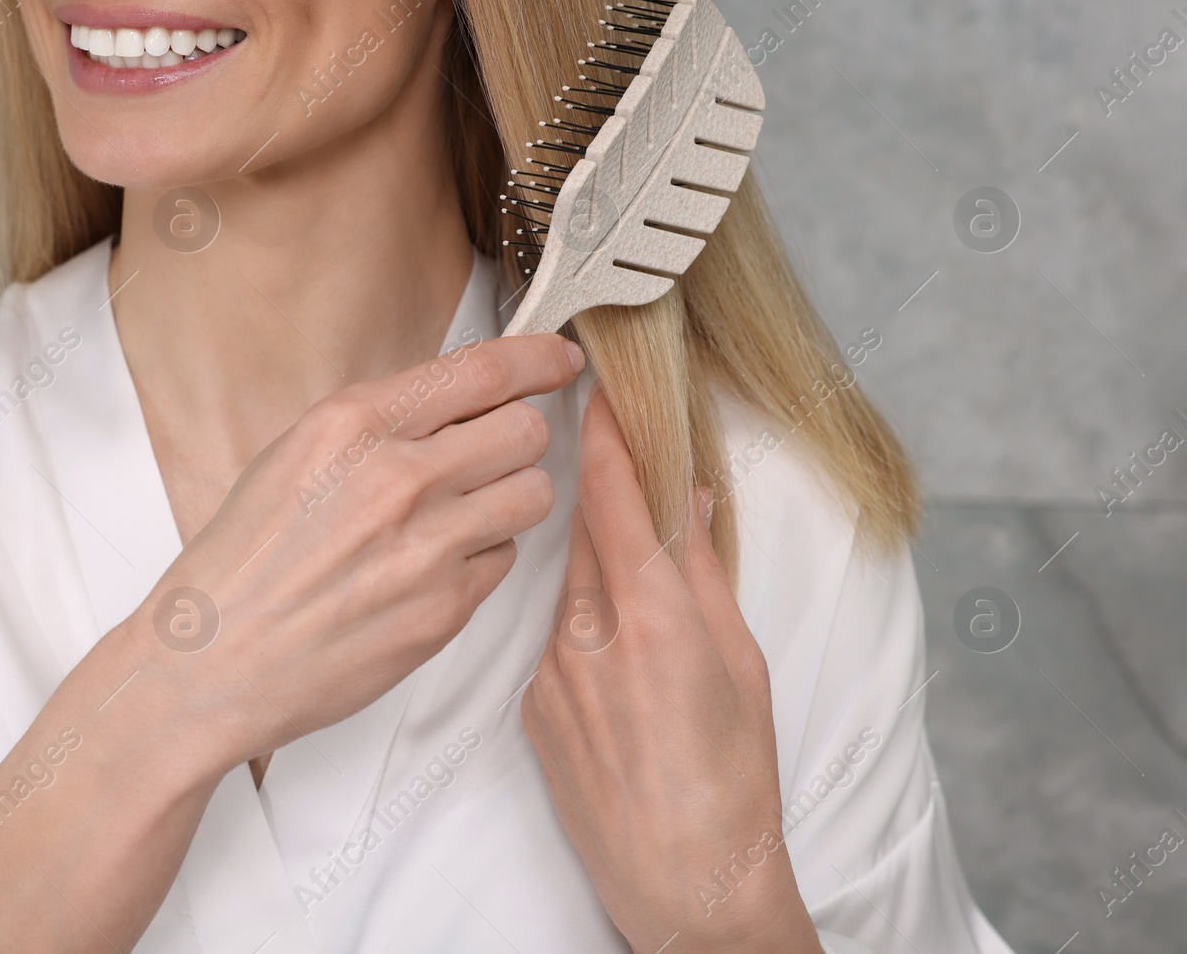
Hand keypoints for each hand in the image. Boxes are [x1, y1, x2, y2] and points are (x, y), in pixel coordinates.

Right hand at [130, 332, 583, 774]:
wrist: (211, 661)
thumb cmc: (243, 562)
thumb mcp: (295, 454)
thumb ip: (380, 423)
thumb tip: (456, 400)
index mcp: (354, 424)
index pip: (483, 370)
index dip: (537, 359)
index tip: (559, 360)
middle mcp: (398, 477)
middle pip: (525, 430)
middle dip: (519, 437)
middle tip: (497, 452)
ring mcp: (428, 547)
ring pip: (532, 495)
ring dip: (512, 497)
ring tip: (465, 513)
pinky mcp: (445, 610)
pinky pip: (503, 561)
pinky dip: (481, 559)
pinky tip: (432, 568)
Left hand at [521, 384, 819, 953]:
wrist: (683, 883)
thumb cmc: (734, 780)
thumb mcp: (741, 663)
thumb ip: (704, 573)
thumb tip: (687, 499)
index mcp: (654, 617)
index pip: (613, 498)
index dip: (605, 437)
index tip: (595, 390)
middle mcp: (587, 636)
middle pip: (588, 537)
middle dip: (608, 504)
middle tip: (633, 478)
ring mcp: (550, 673)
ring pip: (572, 590)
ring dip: (603, 578)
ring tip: (651, 616)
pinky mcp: (532, 707)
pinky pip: (557, 642)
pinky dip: (587, 634)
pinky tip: (625, 675)